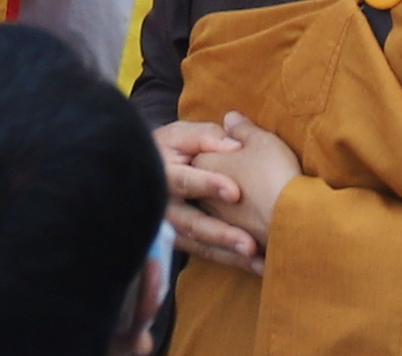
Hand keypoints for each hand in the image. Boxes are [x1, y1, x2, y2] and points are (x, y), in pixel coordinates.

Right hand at [154, 112, 301, 269]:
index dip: (208, 185)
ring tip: (256, 259)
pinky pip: (207, 255)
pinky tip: (257, 266)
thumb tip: (234, 142)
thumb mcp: (180, 135)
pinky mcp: (183, 241)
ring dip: (229, 253)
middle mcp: (164, 207)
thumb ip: (204, 137)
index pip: (183, 181)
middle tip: (249, 244)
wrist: (144, 172)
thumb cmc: (169, 148)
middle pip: (192, 223)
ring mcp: (172, 228)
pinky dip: (231, 261)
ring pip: (201, 244)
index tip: (235, 193)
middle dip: (222, 234)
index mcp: (162, 174)